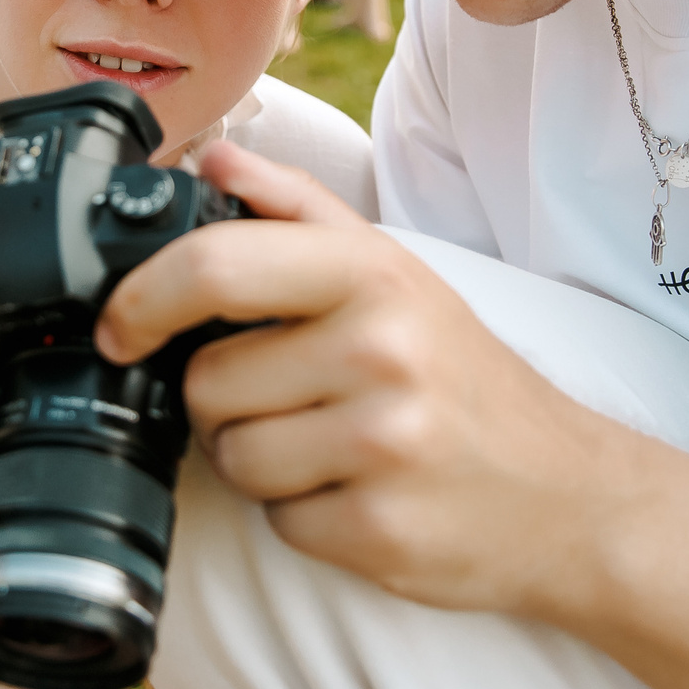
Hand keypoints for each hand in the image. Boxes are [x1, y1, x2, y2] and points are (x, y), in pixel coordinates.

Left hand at [95, 142, 650, 622]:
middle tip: (284, 398)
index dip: (141, 300)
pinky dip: (301, 516)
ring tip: (326, 446)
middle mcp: (381, 350)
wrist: (569, 494)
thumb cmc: (464, 375)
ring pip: (232, 458)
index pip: (213, 267)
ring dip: (257, 461)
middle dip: (220, 400)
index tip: (120, 329)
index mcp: (372, 274)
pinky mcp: (381, 529)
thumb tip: (210, 158)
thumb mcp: (396, 271)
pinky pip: (278, 523)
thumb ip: (296, 208)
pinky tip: (356, 493)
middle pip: (206, 382)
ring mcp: (384, 444)